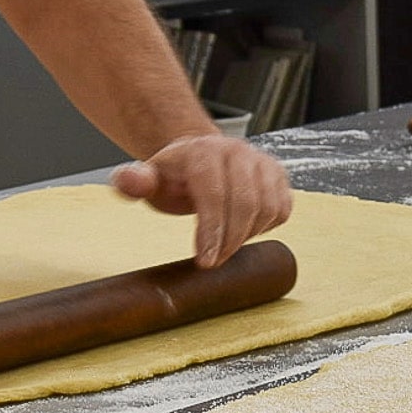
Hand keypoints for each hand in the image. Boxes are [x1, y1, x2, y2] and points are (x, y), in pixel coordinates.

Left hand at [112, 132, 291, 267]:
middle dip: (231, 240)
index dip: (212, 231)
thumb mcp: (149, 179)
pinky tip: (245, 231)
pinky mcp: (279, 176)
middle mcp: (238, 151)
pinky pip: (282, 209)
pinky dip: (266, 227)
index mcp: (204, 151)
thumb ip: (134, 181)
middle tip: (214, 261)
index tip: (205, 260)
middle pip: (245, 203)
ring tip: (226, 245)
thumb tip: (129, 179)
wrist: (200, 159)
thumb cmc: (175, 176)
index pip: (214, 194)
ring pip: (267, 208)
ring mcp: (262, 162)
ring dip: (248, 235)